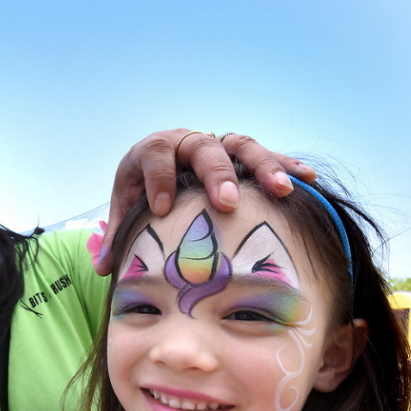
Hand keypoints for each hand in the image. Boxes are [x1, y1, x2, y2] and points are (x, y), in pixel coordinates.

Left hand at [94, 130, 316, 275]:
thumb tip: (104, 269)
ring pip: (241, 146)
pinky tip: (306, 180)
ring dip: (263, 166)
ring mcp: (216, 145)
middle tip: (226, 203)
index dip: (158, 178)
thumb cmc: (142, 192)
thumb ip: (117, 237)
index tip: (162, 207)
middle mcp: (186, 142)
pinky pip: (267, 154)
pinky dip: (286, 165)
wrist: (159, 166)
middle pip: (203, 148)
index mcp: (152, 151)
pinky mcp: (240, 155)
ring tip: (282, 190)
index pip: (154, 154)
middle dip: (216, 175)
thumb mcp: (127, 209)